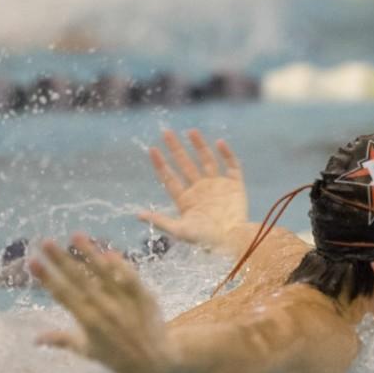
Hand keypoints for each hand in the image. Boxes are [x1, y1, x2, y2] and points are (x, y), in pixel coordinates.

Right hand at [30, 234, 176, 372]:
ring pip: (105, 273)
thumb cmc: (118, 358)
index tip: (33, 262)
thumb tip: (35, 339)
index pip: (63, 295)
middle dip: (61, 260)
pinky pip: (130, 277)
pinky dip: (120, 265)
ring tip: (75, 235)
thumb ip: (62, 340)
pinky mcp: (144, 297)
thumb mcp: (88, 351)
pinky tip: (108, 251)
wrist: (155, 362)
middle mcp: (105, 310)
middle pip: (80, 280)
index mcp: (88, 322)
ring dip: (90, 253)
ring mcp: (125, 302)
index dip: (47, 278)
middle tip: (45, 241)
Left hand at [139, 129, 246, 250]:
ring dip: (199, 146)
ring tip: (191, 131)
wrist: (234, 242)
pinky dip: (227, 154)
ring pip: (207, 161)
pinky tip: (220, 143)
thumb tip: (138, 215)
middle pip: (185, 165)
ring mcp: (218, 187)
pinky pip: (232, 166)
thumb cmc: (206, 240)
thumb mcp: (180, 231)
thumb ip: (161, 221)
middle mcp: (201, 191)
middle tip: (166, 132)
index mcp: (186, 201)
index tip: (152, 149)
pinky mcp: (235, 186)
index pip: (170, 178)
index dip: (161, 164)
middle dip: (176, 149)